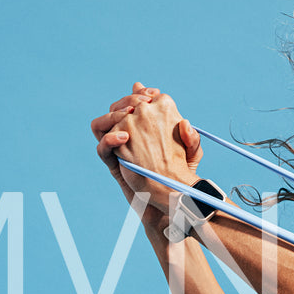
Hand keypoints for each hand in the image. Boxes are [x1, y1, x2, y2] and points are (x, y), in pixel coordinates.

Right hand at [91, 83, 202, 214]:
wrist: (171, 200)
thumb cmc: (182, 176)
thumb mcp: (192, 155)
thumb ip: (191, 137)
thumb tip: (185, 121)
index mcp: (147, 126)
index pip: (137, 101)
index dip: (143, 94)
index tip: (154, 95)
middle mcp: (130, 134)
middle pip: (117, 108)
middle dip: (128, 101)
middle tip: (142, 104)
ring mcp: (119, 148)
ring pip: (102, 124)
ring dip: (112, 115)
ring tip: (128, 115)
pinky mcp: (113, 164)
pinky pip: (102, 148)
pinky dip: (108, 139)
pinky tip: (124, 137)